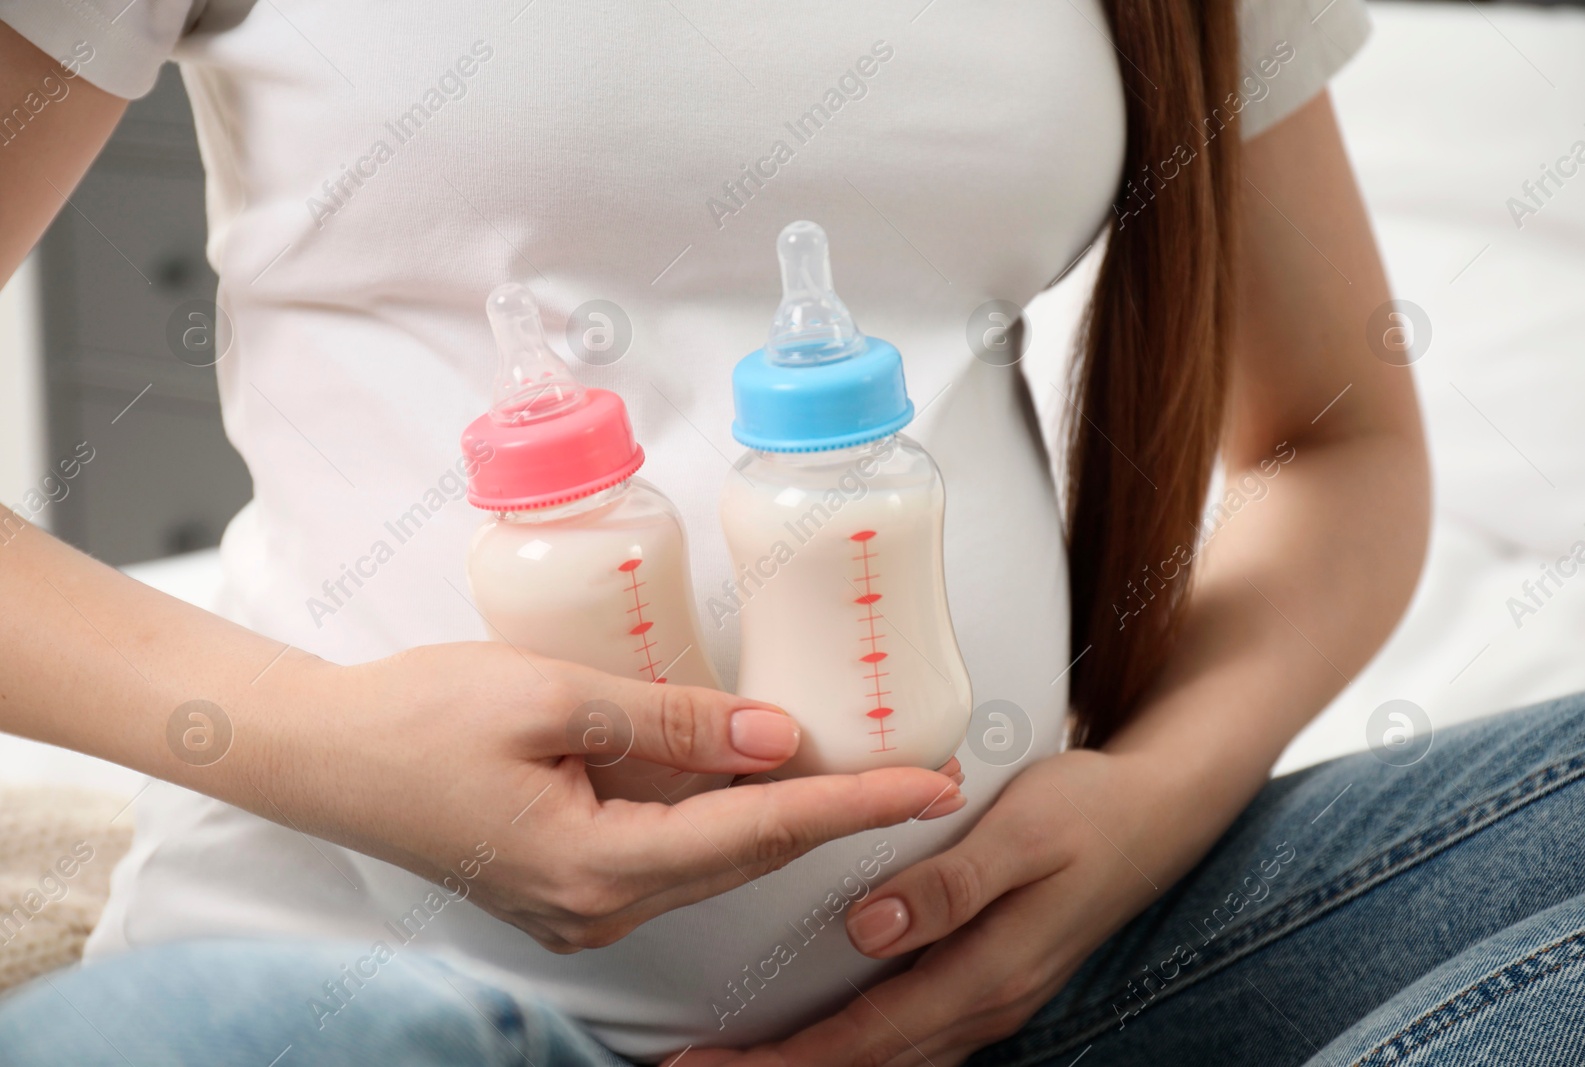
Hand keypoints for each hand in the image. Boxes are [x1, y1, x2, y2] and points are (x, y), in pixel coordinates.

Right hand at [244, 642, 967, 953]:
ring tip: (855, 773)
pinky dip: (720, 819)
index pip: (762, 834)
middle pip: (747, 857)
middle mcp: (599, 907)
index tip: (933, 787)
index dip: (857, 807)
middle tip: (918, 776)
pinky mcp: (563, 887)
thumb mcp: (556, 697)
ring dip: (781, 816)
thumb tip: (781, 739)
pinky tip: (748, 778)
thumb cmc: (420, 716)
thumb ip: (674, 721)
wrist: (321, 756)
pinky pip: (668, 855)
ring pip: (711, 860)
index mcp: (602, 866)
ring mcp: (579, 908)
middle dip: (837, 815)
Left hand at [675, 749, 1173, 1065]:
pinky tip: (828, 1038)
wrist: (1163, 813)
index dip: (785, 1061)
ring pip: (893, 1059)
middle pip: (871, 1063)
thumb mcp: (1023, 832)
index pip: (866, 1038)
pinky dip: (862, 1047)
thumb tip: (867, 931)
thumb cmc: (1089, 810)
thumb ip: (948, 884)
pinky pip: (916, 1037)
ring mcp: (993, 999)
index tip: (709, 1065)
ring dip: (819, 1065)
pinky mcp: (992, 981)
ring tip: (747, 1064)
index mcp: (987, 973)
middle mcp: (987, 1003)